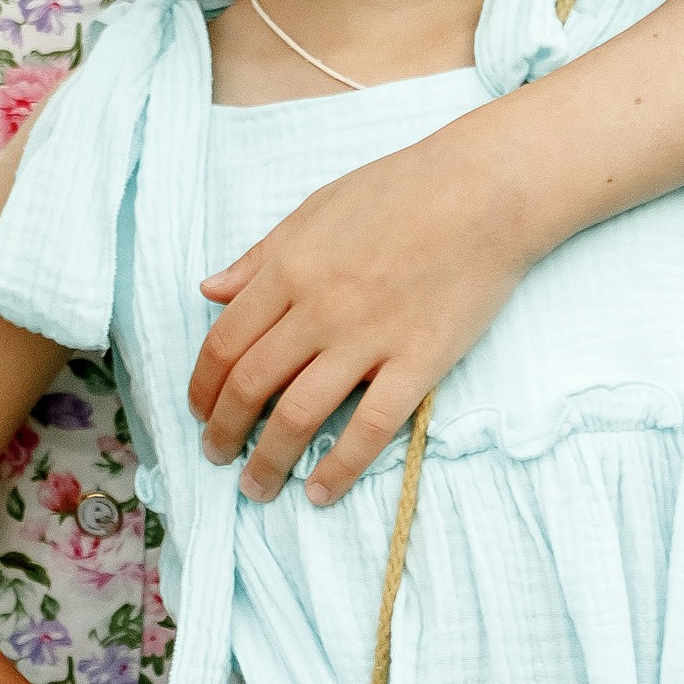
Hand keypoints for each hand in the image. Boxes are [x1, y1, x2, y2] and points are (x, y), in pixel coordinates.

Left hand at [190, 104, 534, 502]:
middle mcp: (319, 307)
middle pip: (251, 385)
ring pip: (299, 414)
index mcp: (289, 267)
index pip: (224, 343)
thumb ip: (259, 256)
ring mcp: (369, 338)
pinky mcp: (418, 362)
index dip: (203, 386)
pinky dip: (340, 466)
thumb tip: (208, 292)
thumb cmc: (399, 190)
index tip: (199, 412)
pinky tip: (321, 492)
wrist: (484, 190)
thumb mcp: (315, 209)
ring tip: (257, 486)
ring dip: (268, 459)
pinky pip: (370, 427)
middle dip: (224, 431)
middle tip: (217, 456)